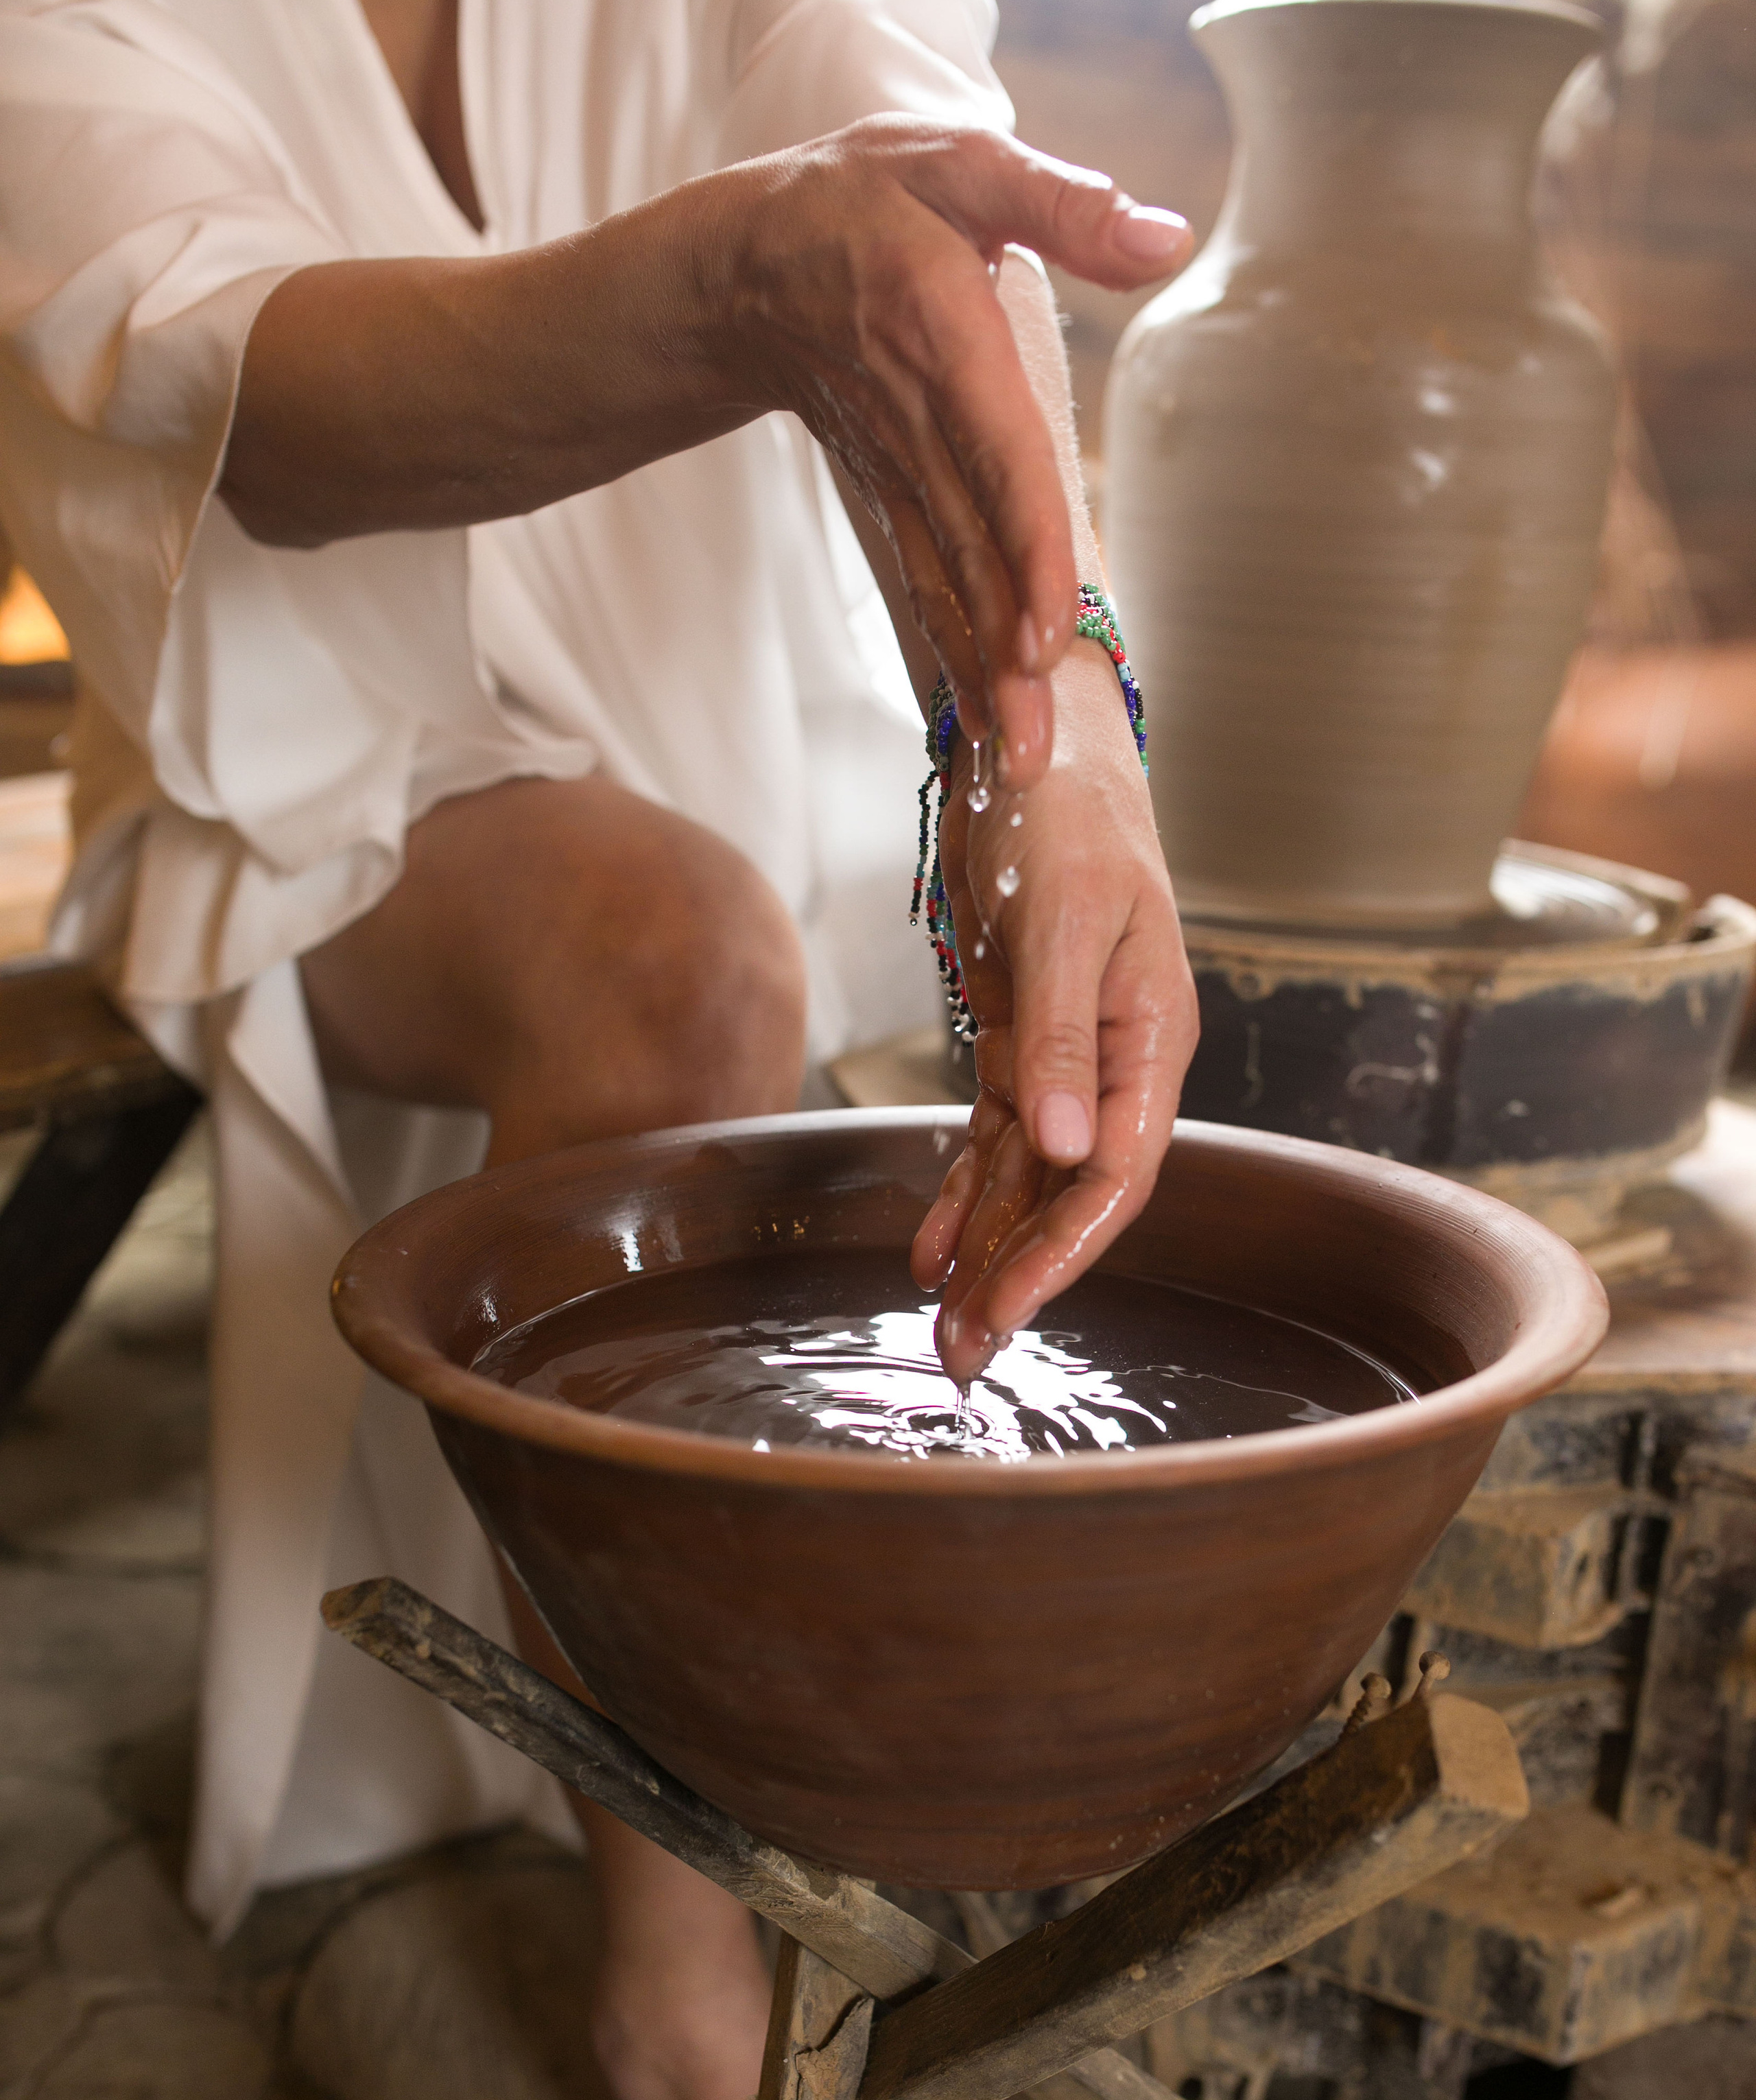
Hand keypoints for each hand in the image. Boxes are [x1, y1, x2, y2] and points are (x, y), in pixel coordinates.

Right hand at [712, 117, 1188, 785]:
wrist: (746, 265)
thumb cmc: (863, 201)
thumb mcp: (959, 166)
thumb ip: (1062, 202)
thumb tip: (1165, 236)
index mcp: (944, 343)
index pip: (997, 460)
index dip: (1024, 549)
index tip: (1046, 634)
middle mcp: (921, 429)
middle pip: (971, 557)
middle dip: (1003, 661)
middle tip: (1034, 759)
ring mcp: (902, 480)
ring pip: (948, 588)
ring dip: (981, 683)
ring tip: (1017, 772)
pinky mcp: (896, 507)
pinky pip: (931, 589)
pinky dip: (957, 663)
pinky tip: (987, 733)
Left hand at [908, 643, 1198, 1385]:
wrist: (1032, 746)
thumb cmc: (1066, 817)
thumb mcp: (1065, 923)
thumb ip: (1064, 1038)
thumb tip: (1069, 1150)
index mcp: (1151, 1041)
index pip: (1116, 1175)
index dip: (1066, 1250)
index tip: (1012, 1309)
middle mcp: (1114, 1065)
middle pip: (1071, 1196)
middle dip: (1020, 1275)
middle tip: (964, 1354)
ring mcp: (1065, 1059)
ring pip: (1029, 1180)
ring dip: (988, 1253)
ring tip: (943, 1329)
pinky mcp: (1017, 1044)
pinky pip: (994, 1141)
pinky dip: (962, 1194)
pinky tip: (929, 1252)